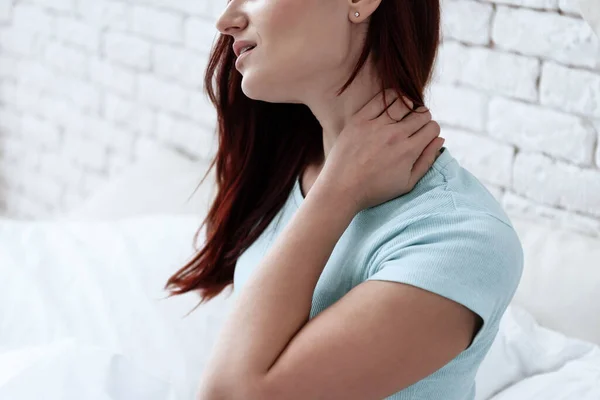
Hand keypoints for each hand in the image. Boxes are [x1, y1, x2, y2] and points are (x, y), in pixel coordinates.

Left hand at [319, 88, 444, 212]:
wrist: (340, 189)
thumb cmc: (374, 190)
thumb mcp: (407, 183)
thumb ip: (427, 160)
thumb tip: (440, 139)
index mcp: (408, 151)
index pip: (433, 128)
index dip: (431, 131)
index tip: (423, 136)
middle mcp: (395, 135)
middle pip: (422, 113)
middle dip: (423, 119)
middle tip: (413, 126)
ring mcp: (376, 125)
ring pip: (405, 102)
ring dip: (409, 106)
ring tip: (403, 116)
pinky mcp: (359, 120)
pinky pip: (382, 98)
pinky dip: (392, 98)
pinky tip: (391, 106)